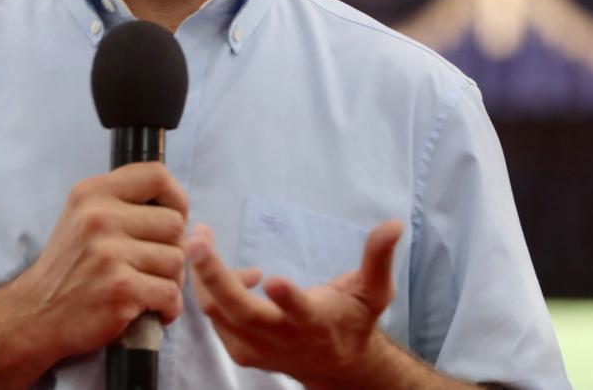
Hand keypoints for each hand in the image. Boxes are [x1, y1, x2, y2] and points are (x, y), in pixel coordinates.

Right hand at [9, 162, 188, 362]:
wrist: (34, 315)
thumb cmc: (68, 267)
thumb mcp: (82, 216)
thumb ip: (122, 201)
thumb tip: (175, 203)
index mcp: (92, 193)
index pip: (156, 175)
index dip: (176, 197)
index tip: (172, 219)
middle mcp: (99, 217)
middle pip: (175, 223)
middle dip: (173, 248)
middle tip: (152, 266)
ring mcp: (109, 254)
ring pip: (177, 260)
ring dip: (170, 280)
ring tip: (145, 287)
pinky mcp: (120, 289)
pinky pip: (171, 293)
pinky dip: (167, 307)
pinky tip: (148, 309)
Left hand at [186, 219, 403, 388]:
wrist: (336, 367)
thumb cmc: (352, 320)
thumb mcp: (373, 291)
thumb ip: (378, 258)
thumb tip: (394, 225)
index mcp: (315, 322)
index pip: (299, 312)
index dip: (287, 298)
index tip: (273, 277)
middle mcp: (281, 338)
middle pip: (239, 310)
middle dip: (214, 274)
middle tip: (198, 238)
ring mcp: (255, 348)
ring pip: (217, 312)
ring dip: (204, 275)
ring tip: (204, 239)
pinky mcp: (239, 351)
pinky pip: (214, 317)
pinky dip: (211, 289)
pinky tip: (233, 272)